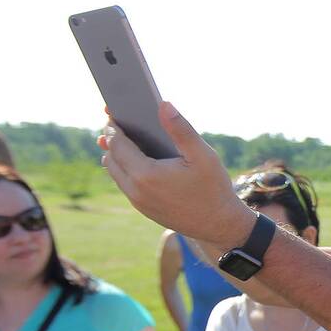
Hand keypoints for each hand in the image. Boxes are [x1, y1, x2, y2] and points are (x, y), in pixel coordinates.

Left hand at [99, 102, 254, 244]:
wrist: (220, 226)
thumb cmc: (214, 189)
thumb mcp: (203, 155)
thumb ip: (181, 129)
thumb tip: (163, 105)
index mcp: (146, 174)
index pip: (117, 144)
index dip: (113, 126)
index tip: (112, 113)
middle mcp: (136, 190)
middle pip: (111, 158)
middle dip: (111, 140)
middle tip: (114, 125)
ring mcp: (139, 203)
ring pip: (115, 174)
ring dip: (115, 157)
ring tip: (119, 142)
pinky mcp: (145, 210)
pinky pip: (126, 186)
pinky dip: (125, 171)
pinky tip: (135, 162)